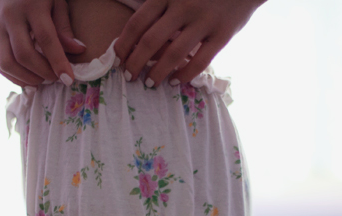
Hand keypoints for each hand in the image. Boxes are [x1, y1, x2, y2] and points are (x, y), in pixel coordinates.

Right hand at [0, 0, 86, 86]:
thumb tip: (78, 50)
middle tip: (56, 78)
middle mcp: (10, 17)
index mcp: (30, 5)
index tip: (69, 78)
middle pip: (24, 54)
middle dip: (42, 72)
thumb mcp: (56, 1)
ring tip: (43, 80)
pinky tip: (29, 80)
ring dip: (27, 78)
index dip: (58, 61)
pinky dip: (14, 77)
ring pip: (7, 63)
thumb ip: (64, 26)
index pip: (45, 38)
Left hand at [114, 0, 266, 86]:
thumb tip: (135, 37)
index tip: (118, 59)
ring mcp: (204, 20)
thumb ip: (159, 7)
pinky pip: (200, 61)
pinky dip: (185, 74)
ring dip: (158, 72)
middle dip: (136, 63)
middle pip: (151, 41)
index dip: (124, 44)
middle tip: (130, 76)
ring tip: (150, 83)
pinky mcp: (223, 34)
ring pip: (174, 54)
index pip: (137, 22)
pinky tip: (175, 80)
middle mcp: (184, 6)